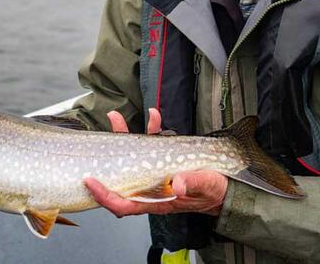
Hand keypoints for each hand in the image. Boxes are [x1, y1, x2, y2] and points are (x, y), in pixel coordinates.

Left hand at [84, 108, 227, 216]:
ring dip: (126, 137)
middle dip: (108, 157)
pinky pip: (154, 146)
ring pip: (134, 158)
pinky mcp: (166, 162)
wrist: (229, 187)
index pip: (124, 204)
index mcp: (158, 201)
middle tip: (102, 136)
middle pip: (122, 176)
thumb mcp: (208, 188)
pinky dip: (152, 131)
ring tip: (117, 118)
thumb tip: (178, 184)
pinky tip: (154, 115)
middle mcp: (153, 189)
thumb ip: (193, 185)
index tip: (91, 182)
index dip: (105, 196)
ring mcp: (157, 175)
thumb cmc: (217, 192)